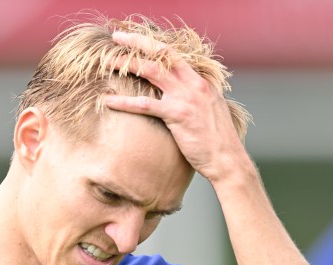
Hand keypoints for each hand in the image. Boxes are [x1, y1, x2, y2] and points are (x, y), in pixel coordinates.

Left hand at [104, 30, 251, 184]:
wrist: (226, 158)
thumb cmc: (215, 140)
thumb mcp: (208, 111)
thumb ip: (195, 98)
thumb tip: (178, 97)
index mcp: (200, 81)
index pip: (173, 54)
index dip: (152, 45)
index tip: (135, 40)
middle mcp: (193, 83)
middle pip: (162, 53)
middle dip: (137, 42)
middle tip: (117, 37)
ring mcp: (185, 97)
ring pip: (151, 71)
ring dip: (126, 64)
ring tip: (106, 63)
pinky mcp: (177, 114)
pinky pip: (145, 104)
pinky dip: (124, 102)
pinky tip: (108, 101)